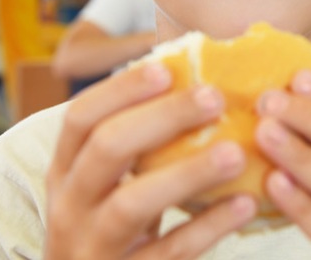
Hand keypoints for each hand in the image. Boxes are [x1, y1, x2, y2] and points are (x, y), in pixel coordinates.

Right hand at [44, 64, 256, 258]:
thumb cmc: (110, 227)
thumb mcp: (106, 185)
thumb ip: (137, 143)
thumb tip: (196, 77)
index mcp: (66, 171)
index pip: (81, 118)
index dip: (122, 89)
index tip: (168, 69)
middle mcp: (70, 206)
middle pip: (107, 149)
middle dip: (163, 118)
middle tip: (215, 98)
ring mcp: (93, 247)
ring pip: (132, 204)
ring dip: (188, 173)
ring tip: (236, 153)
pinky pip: (170, 252)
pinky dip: (209, 226)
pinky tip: (245, 204)